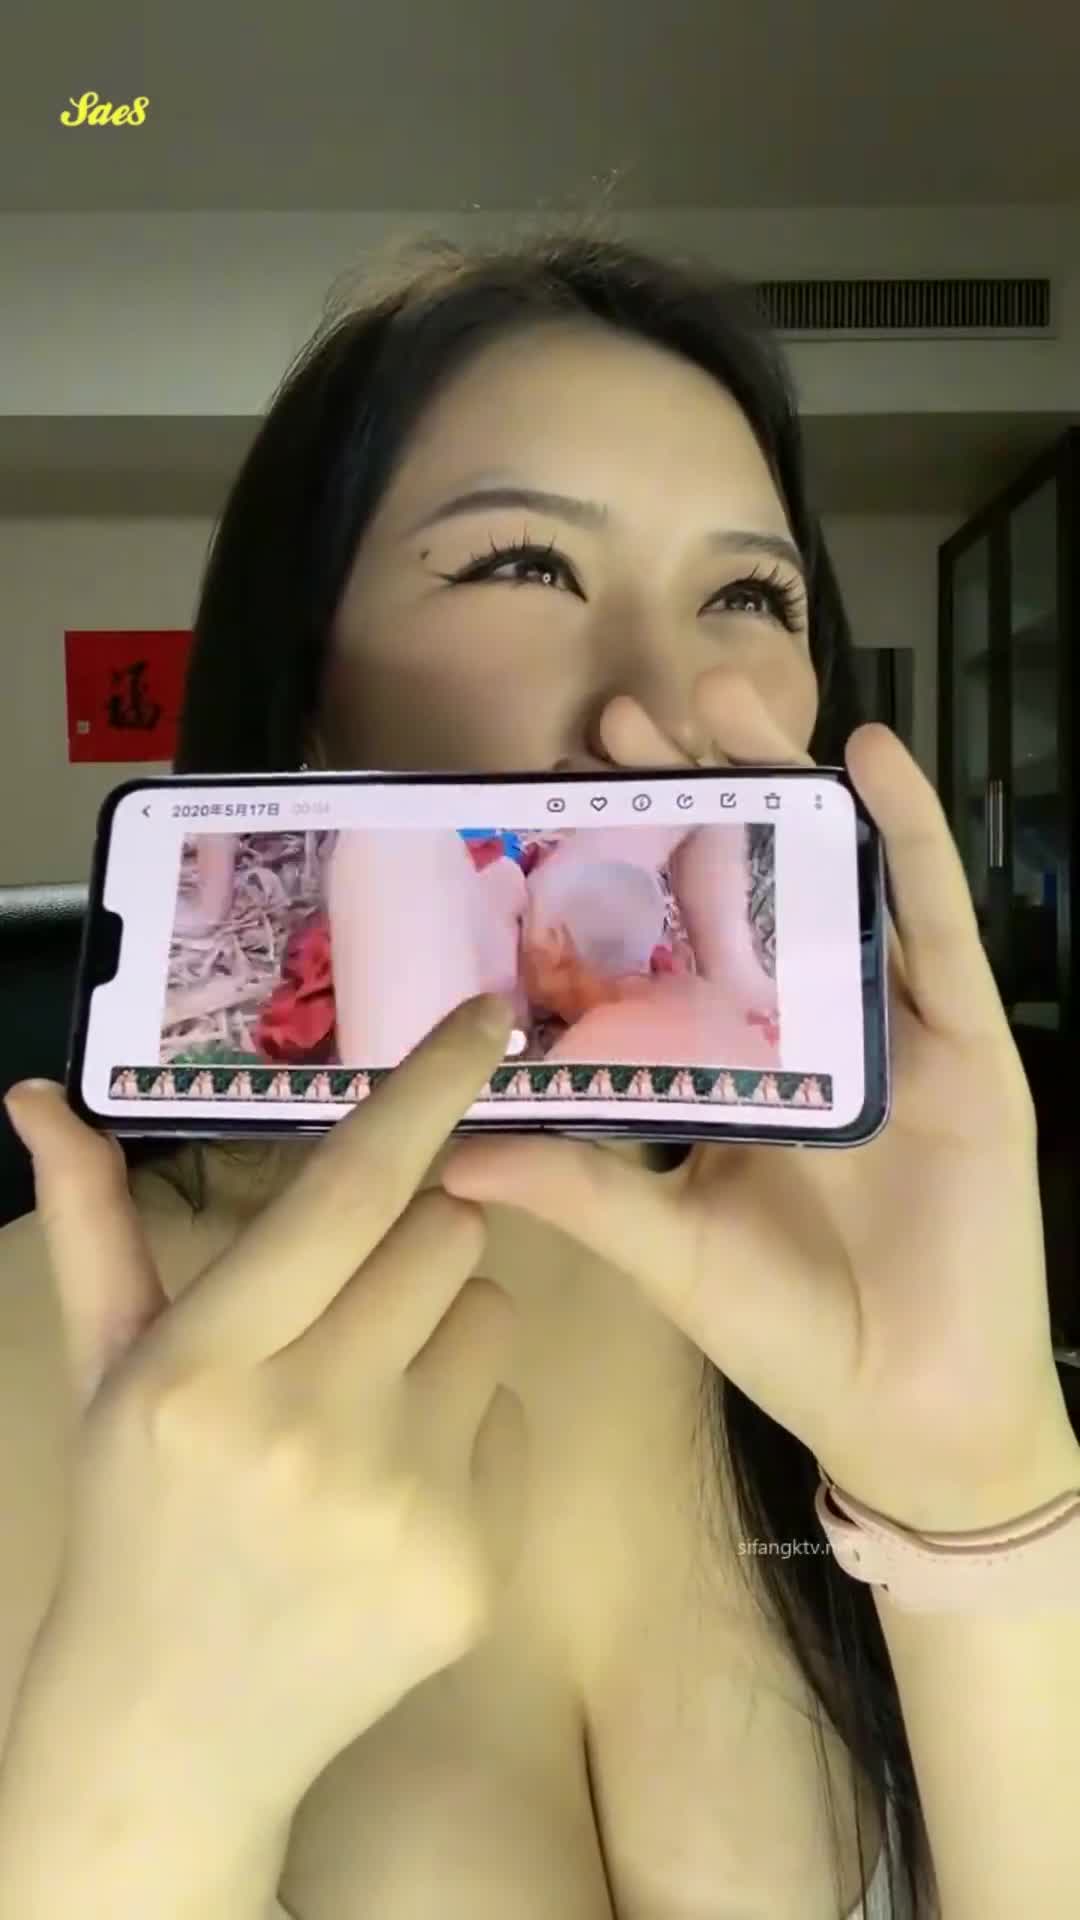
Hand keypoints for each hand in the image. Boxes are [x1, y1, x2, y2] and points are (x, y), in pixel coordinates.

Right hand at [2, 994, 525, 1817]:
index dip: (426, 1088)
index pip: (347, 1189)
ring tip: (363, 1406)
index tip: (490, 1016)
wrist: (169, 1731)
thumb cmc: (136, 1519)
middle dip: (414, 1240)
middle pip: (449, 1235)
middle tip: (350, 1303)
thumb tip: (40, 1093)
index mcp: (205, 1364)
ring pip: (493, 1315)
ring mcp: (401, 1506)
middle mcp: (308, 1427)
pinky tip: (390, 1495)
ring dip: (443, 1331)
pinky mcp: (472, 1569)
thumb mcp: (105, 1369)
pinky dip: (464, 1430)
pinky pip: (511, 1417)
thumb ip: (91, 1222)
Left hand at [442, 669, 1078, 1533]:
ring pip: (835, 877)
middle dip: (691, 793)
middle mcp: (807, 1023)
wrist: (914, 1413)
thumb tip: (449, 1157)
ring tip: (728, 694)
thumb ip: (579, 1193)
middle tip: (621, 719)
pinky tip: (873, 760)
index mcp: (732, 1062)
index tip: (552, 789)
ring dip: (788, 782)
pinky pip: (936, 925)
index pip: (670, 936)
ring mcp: (889, 1024)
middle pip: (746, 882)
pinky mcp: (963, 1041)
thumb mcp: (666, 1251)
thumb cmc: (792, 1335)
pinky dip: (911, 838)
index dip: (620, 862)